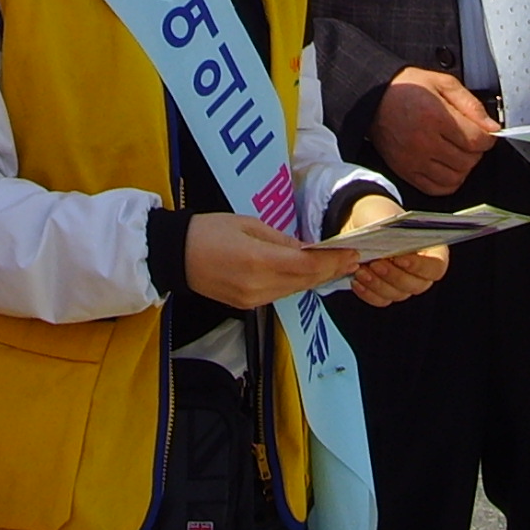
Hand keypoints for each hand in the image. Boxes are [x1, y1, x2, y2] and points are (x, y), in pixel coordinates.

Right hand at [185, 213, 359, 308]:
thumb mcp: (248, 224)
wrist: (175, 255)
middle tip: (354, 260)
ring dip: (317, 279)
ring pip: (294, 290)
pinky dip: (297, 284)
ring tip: (337, 267)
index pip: (306, 265)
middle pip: (305, 281)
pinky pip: (280, 294)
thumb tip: (307, 249)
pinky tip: (308, 275)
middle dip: (331, 271)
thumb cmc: (209, 230)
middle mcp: (258, 286)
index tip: (352, 253)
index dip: (332, 261)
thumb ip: (281, 240)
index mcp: (258, 261)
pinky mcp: (246, 305)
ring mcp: (252, 299)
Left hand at [334, 193, 448, 307]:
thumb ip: (391, 228)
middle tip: (375, 263)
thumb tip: (387, 243)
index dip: (420, 266)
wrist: (360, 223)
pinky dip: (368, 292)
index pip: (436, 267)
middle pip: (417, 285)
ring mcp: (404, 285)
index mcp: (432, 250)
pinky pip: (381, 300)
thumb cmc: (379, 216)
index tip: (399, 258)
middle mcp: (421, 272)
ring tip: (361, 269)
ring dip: (378, 284)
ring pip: (397, 294)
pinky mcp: (386, 292)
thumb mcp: (384, 215)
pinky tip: (356, 280)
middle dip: (394, 276)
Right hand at [368, 68, 498, 196]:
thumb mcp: (442, 83)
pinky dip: (448, 182)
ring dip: (463, 167)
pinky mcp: (405, 171)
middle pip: (468, 160)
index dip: (488, 139)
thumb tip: (491, 126)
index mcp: (435, 117)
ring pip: (455, 177)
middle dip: (476, 151)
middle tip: (471, 140)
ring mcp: (413, 159)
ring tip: (458, 153)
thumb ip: (470, 104)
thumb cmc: (406, 88)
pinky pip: (435, 188)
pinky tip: (447, 167)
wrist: (373, 98)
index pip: (476, 141)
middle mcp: (423, 142)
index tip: (486, 134)